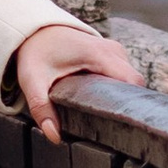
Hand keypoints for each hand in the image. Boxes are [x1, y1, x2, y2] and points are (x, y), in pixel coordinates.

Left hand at [15, 20, 143, 144]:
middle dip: (125, 104)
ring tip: (105, 114)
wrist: (36, 30)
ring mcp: (115, 50)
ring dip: (121, 96)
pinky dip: (118, 88)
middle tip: (110, 124)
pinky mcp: (114, 53)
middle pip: (134, 84)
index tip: (123, 123)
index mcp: (98, 54)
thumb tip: (54, 137)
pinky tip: (103, 100)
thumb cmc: (36, 54)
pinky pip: (125, 75)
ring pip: (131, 80)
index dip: (131, 104)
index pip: (132, 82)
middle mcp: (112, 50)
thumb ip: (42, 109)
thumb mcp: (33, 81)